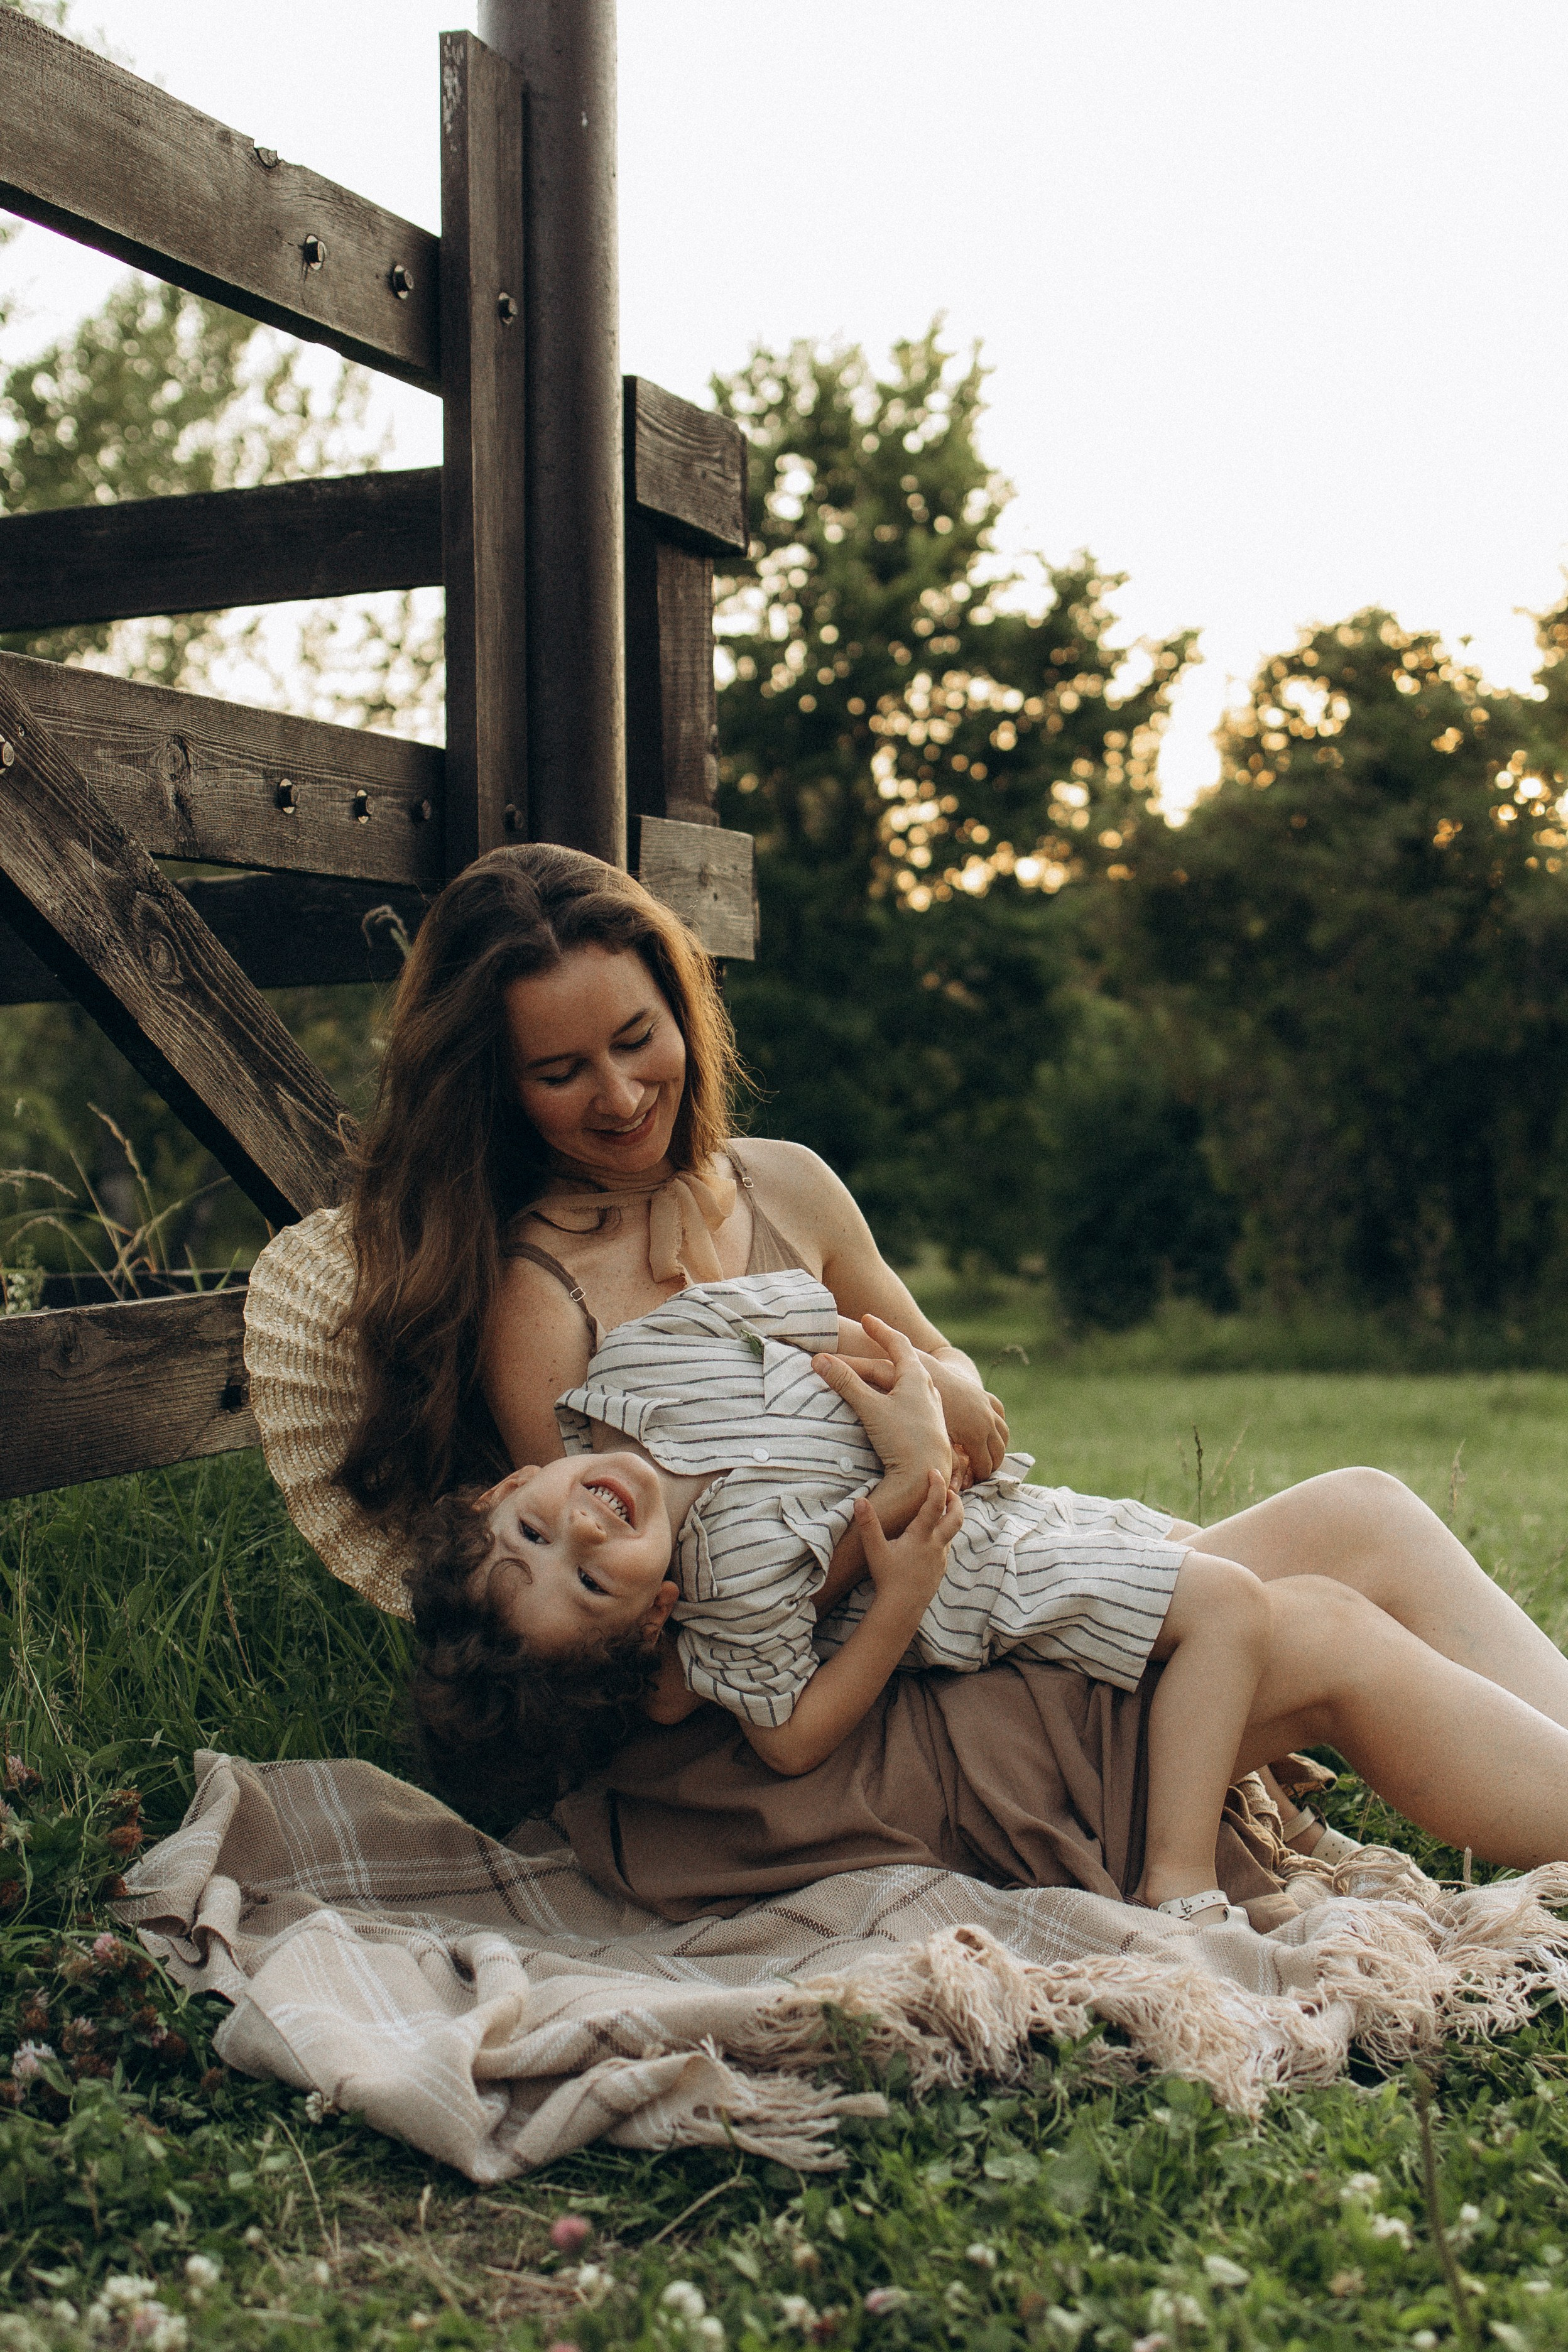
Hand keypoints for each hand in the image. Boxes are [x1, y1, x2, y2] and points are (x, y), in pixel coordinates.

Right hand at [812, 1316, 951, 1482]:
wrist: (926, 1478)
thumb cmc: (903, 1439)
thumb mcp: (870, 1407)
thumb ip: (845, 1382)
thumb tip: (818, 1359)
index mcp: (917, 1378)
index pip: (898, 1343)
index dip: (881, 1330)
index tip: (867, 1319)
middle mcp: (929, 1391)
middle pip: (906, 1363)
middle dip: (887, 1350)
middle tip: (872, 1338)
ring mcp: (932, 1410)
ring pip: (910, 1384)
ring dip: (894, 1374)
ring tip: (882, 1369)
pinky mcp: (930, 1429)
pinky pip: (912, 1402)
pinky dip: (898, 1395)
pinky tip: (895, 1405)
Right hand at [854, 1471, 963, 1608]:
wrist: (902, 1608)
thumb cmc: (888, 1578)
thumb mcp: (875, 1550)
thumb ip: (868, 1524)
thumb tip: (859, 1500)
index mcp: (922, 1536)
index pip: (935, 1503)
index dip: (937, 1485)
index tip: (934, 1471)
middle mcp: (936, 1545)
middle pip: (957, 1517)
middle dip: (955, 1501)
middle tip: (947, 1490)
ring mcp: (941, 1558)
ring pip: (952, 1533)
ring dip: (949, 1518)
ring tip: (939, 1510)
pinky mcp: (940, 1569)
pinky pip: (946, 1547)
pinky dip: (942, 1535)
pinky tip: (930, 1538)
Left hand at [925, 1356, 1008, 1482]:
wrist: (927, 1372)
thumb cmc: (924, 1408)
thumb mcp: (936, 1437)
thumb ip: (950, 1461)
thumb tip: (956, 1485)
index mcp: (975, 1435)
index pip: (985, 1466)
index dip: (979, 1478)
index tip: (969, 1484)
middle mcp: (987, 1421)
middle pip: (999, 1452)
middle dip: (991, 1467)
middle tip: (979, 1475)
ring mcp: (987, 1407)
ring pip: (1004, 1434)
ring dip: (998, 1448)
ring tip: (987, 1458)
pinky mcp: (985, 1396)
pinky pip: (1000, 1414)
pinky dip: (999, 1425)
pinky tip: (990, 1432)